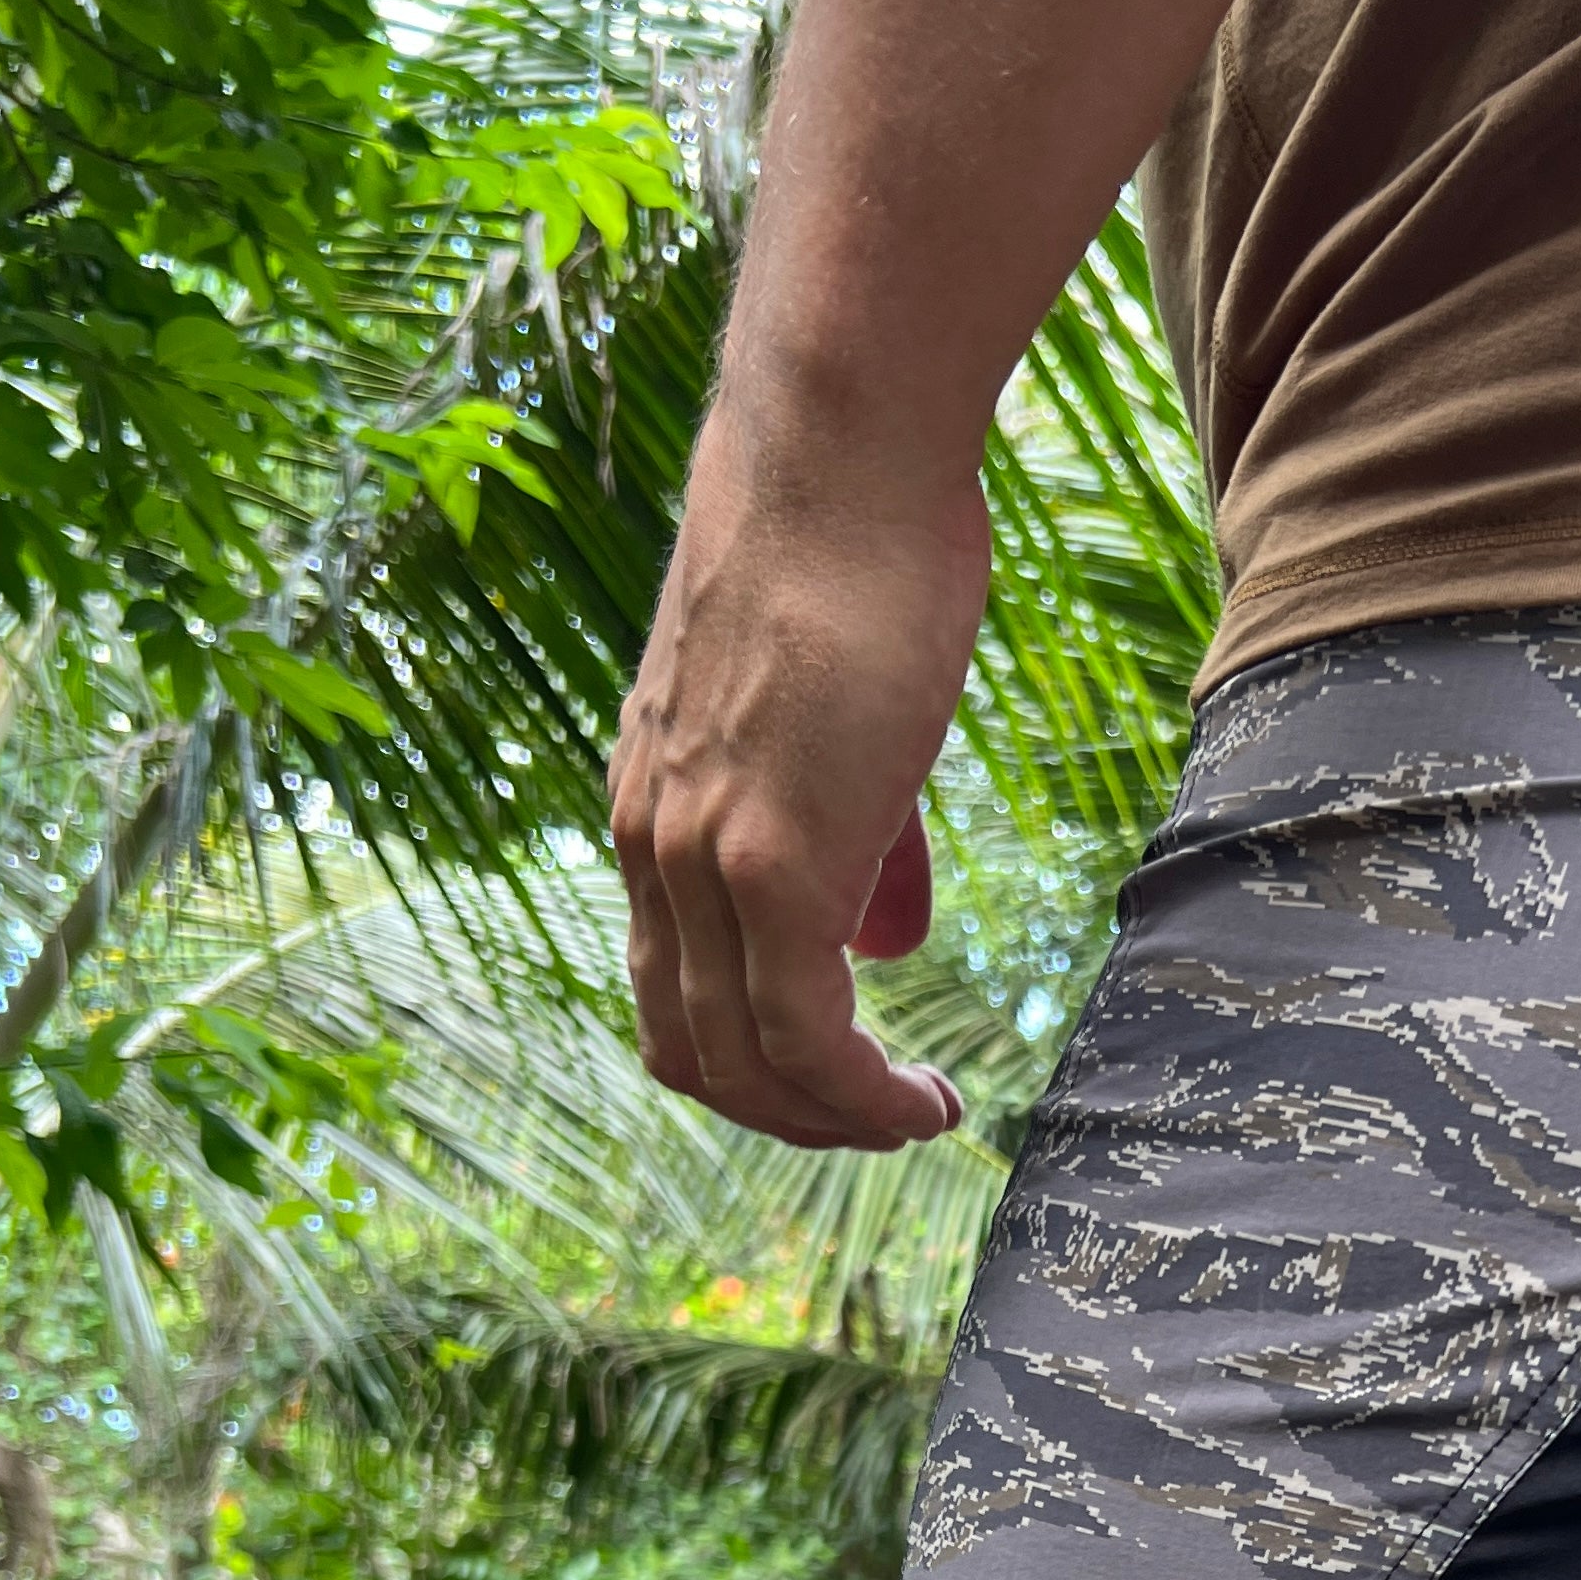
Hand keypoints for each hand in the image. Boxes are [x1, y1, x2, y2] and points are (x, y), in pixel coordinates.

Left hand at [611, 425, 988, 1149]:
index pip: (672, 991)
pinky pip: (807, 1035)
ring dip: (834, 1120)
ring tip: (919, 1119)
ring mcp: (702, 860)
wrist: (839, 457)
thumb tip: (884, 945)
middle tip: (884, 1122)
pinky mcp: (771, 863)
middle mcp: (653, 847)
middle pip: (692, 1051)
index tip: (845, 1076)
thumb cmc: (855, 553)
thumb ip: (853, 841)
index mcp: (655, 810)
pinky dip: (864, 1098)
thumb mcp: (834, 718)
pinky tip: (927, 1105)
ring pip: (746, 1062)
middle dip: (792, 1115)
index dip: (754, 1062)